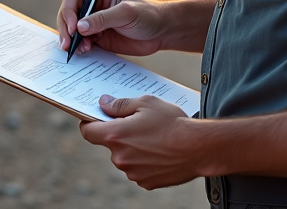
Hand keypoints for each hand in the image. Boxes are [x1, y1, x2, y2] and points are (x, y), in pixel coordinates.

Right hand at [56, 0, 164, 56]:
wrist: (162, 32)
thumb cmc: (148, 14)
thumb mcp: (126, 13)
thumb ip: (103, 19)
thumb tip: (80, 26)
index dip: (69, 10)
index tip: (74, 27)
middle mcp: (92, 5)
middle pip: (67, 13)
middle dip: (66, 28)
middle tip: (68, 43)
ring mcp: (93, 22)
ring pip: (72, 29)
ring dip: (71, 40)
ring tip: (78, 49)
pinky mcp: (97, 37)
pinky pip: (81, 42)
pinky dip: (79, 48)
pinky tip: (85, 51)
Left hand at [79, 95, 200, 188]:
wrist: (199, 148)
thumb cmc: (172, 123)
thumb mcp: (146, 103)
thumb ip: (120, 104)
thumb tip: (103, 103)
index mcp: (115, 135)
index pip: (88, 131)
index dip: (89, 123)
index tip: (96, 119)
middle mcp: (119, 157)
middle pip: (110, 145)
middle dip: (121, 135)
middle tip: (139, 125)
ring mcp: (132, 172)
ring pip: (125, 158)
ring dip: (134, 149)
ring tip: (155, 139)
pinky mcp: (145, 183)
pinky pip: (138, 170)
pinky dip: (145, 162)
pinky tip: (161, 152)